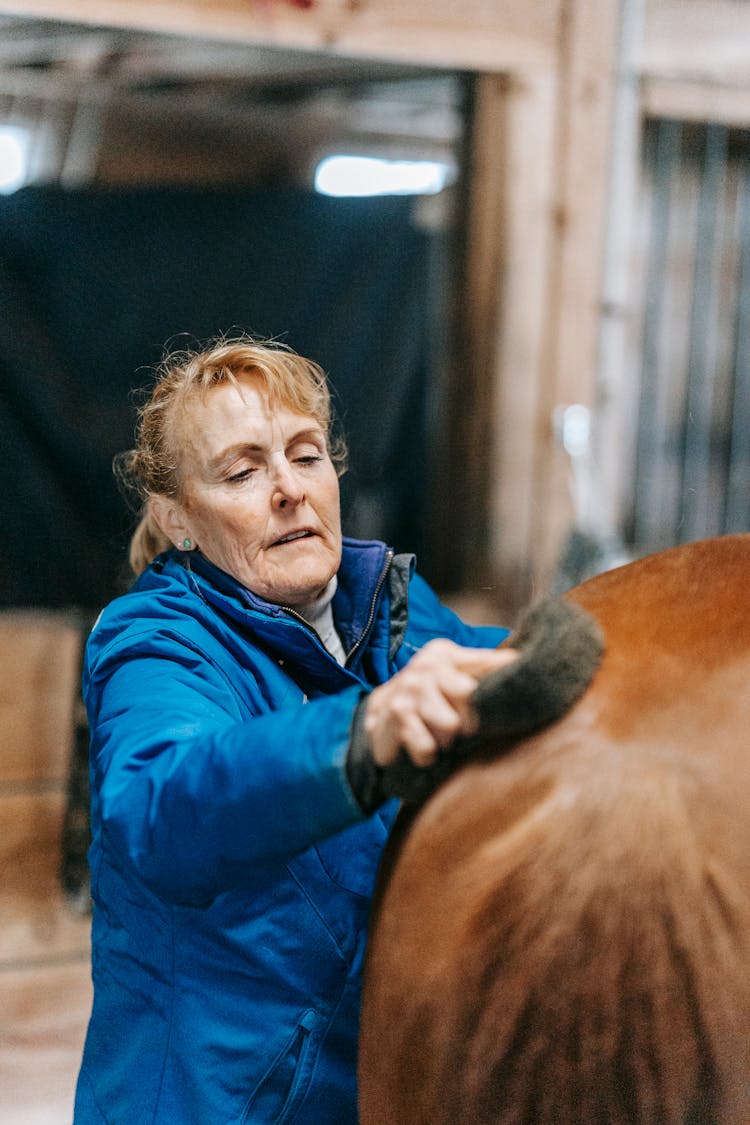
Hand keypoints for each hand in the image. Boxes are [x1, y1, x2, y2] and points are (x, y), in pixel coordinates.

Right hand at [363, 639, 516, 768]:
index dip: (497, 692)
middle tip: (464, 728)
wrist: (380, 713)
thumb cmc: (428, 696)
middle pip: (471, 698)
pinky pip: (428, 747)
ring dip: (447, 740)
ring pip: (451, 726)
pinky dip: (428, 755)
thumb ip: (485, 666)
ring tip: (440, 736)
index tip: (509, 702)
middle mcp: (427, 666)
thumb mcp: (453, 673)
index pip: (487, 667)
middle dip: (471, 720)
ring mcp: (410, 689)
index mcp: (444, 654)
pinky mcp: (398, 716)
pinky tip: (423, 747)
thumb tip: (520, 659)